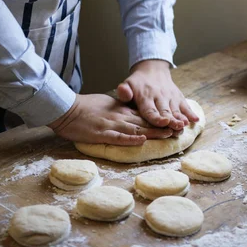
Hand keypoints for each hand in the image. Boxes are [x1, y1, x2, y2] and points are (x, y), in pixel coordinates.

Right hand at [47, 94, 173, 144]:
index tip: (175, 123)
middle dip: (163, 126)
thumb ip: (122, 111)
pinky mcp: (101, 134)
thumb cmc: (86, 107)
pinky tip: (142, 141)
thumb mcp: (109, 105)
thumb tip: (134, 116)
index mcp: (122, 110)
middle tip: (179, 130)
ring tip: (168, 135)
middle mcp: (121, 117)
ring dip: (153, 132)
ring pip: (136, 129)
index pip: (145, 115)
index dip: (161, 119)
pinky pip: (118, 137)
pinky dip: (131, 139)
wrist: (67, 109)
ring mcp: (112, 125)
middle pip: (145, 122)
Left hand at [116, 60, 198, 130]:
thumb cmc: (138, 83)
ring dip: (181, 118)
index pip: (151, 110)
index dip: (157, 117)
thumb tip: (122, 92)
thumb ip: (124, 91)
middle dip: (172, 120)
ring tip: (185, 125)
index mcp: (146, 97)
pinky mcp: (178, 97)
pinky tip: (195, 119)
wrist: (153, 69)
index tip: (163, 122)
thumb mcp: (128, 84)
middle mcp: (160, 97)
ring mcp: (170, 97)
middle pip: (166, 111)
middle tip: (177, 127)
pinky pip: (185, 105)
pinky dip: (191, 113)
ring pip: (176, 110)